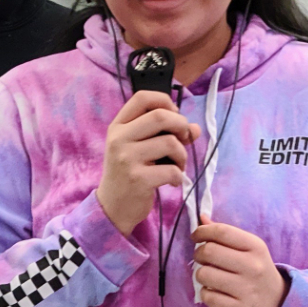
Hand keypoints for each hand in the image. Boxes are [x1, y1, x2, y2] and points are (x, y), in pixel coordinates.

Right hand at [96, 91, 200, 235]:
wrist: (112, 208)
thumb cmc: (128, 174)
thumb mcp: (140, 149)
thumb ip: (165, 134)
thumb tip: (195, 129)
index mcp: (118, 126)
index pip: (142, 98)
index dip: (165, 101)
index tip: (174, 116)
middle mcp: (119, 139)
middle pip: (161, 116)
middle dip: (181, 127)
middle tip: (183, 141)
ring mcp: (127, 159)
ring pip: (170, 143)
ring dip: (182, 155)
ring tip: (177, 166)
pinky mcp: (138, 179)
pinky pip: (172, 170)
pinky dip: (179, 176)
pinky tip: (172, 181)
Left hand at [190, 214, 288, 306]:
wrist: (277, 304)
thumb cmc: (256, 271)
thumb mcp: (249, 249)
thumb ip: (225, 234)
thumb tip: (201, 219)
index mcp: (256, 247)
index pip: (222, 231)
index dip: (202, 231)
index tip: (196, 236)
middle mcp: (253, 267)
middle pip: (209, 251)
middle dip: (198, 253)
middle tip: (201, 258)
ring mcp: (247, 289)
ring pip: (204, 274)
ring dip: (201, 274)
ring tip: (210, 276)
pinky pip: (207, 296)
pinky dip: (206, 293)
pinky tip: (214, 291)